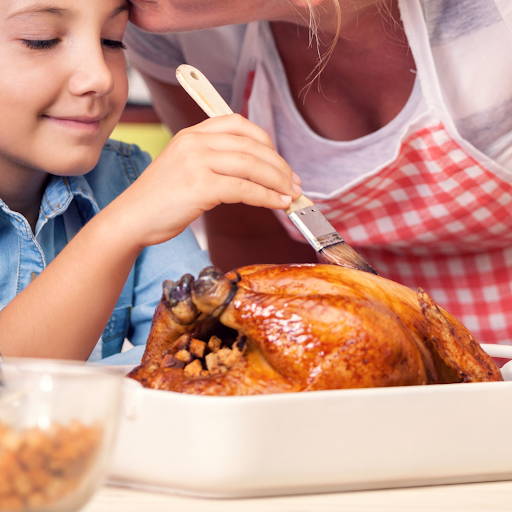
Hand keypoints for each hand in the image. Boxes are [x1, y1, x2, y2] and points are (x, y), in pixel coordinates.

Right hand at [108, 114, 301, 248]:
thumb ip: (214, 161)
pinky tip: (278, 204)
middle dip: (279, 166)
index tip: (281, 163)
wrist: (132, 218)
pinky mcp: (200, 186)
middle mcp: (195, 141)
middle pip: (251, 146)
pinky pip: (244, 188)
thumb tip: (256, 172)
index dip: (267, 142)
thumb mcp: (186, 167)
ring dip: (278, 181)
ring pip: (252, 165)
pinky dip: (267, 197)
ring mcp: (197, 162)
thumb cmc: (161, 199)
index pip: (240, 125)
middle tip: (295, 183)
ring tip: (291, 195)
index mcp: (193, 133)